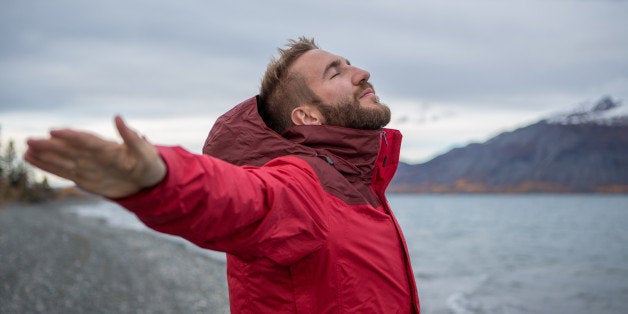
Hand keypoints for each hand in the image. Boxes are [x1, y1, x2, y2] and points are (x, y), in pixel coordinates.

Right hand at [24, 116, 166, 198]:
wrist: (148, 179)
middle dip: (50, 145)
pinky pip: (63, 172)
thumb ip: (131, 137)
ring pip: (62, 160)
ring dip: (45, 156)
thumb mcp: (144, 151)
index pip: (86, 140)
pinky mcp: (84, 177)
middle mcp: (94, 155)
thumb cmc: (149, 162)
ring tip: (26, 150)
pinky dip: (48, 167)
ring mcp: (88, 166)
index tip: (54, 131)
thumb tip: (118, 117)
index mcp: (108, 148)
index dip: (71, 135)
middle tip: (30, 141)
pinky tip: (31, 159)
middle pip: (69, 149)